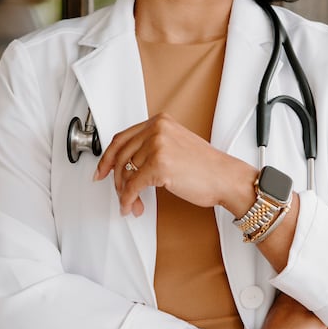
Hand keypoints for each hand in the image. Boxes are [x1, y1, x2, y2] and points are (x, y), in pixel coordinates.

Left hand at [93, 112, 256, 216]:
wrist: (226, 178)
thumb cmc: (206, 167)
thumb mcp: (176, 144)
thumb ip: (151, 146)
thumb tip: (126, 163)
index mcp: (160, 122)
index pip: (122, 138)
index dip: (107, 157)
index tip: (101, 170)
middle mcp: (157, 130)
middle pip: (120, 155)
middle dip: (114, 178)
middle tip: (117, 191)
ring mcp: (157, 146)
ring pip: (125, 173)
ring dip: (125, 193)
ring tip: (133, 203)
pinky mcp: (159, 165)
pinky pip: (132, 186)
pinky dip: (129, 200)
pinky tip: (132, 206)